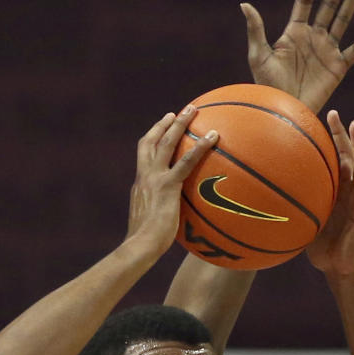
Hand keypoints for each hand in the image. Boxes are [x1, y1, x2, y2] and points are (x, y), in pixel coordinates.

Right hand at [126, 107, 217, 252]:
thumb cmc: (146, 243)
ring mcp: (155, 178)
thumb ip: (159, 214)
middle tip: (174, 113)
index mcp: (139, 184)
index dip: (151, 141)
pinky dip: (200, 146)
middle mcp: (145, 176)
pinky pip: (187, 161)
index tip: (159, 130)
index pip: (144, 157)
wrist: (140, 245)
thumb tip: (172, 220)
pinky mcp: (168, 185)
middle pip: (151, 142)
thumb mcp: (150, 223)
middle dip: (163, 125)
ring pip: (167, 143)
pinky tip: (214, 135)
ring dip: (180, 123)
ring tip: (193, 109)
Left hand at [242, 0, 353, 113]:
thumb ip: (256, 30)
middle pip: (327, 6)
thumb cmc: (267, 87)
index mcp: (294, 33)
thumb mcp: (259, 56)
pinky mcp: (337, 68)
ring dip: (351, 2)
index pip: (304, 1)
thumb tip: (245, 4)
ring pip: (342, 21)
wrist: (283, 111)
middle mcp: (312, 38)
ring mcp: (326, 51)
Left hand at [306, 111, 353, 277]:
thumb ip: (291, 209)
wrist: (341, 270)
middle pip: (346, 155)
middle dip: (341, 133)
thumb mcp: (303, 224)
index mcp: (336, 190)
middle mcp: (350, 190)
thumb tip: (259, 201)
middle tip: (333, 112)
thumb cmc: (321, 249)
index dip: (325, 141)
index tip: (314, 120)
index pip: (331, 160)